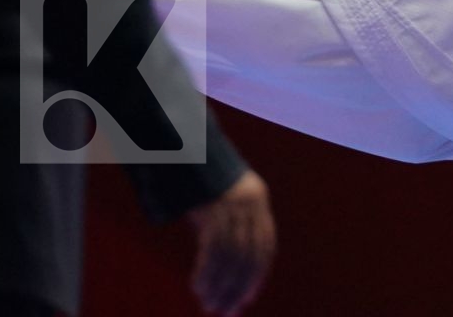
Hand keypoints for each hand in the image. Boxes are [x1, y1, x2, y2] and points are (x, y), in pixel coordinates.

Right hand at [185, 169, 275, 314]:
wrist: (187, 151)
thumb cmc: (204, 182)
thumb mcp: (226, 201)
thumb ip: (234, 229)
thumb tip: (231, 273)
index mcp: (258, 201)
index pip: (265, 247)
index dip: (257, 275)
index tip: (246, 299)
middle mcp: (250, 203)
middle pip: (249, 254)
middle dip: (237, 286)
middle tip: (225, 310)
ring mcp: (231, 205)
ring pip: (230, 254)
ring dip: (219, 284)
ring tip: (209, 303)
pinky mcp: (212, 208)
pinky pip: (212, 247)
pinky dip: (207, 270)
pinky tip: (198, 285)